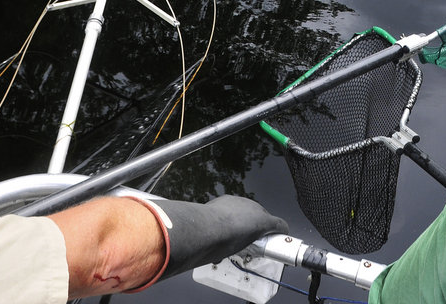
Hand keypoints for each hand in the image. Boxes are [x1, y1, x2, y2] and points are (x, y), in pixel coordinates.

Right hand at [130, 195, 287, 288]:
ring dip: (259, 230)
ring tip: (257, 240)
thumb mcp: (188, 224)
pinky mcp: (264, 221)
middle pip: (247, 216)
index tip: (227, 230)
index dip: (231, 223)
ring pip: (260, 221)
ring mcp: (251, 212)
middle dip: (246, 226)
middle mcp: (236, 204)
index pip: (230, 213)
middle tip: (242, 238)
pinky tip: (284, 236)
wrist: (211, 228)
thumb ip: (181, 225)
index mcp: (221, 204)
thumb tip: (160, 225)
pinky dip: (280, 231)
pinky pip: (277, 226)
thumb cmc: (197, 227)